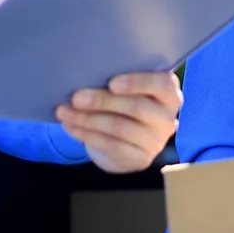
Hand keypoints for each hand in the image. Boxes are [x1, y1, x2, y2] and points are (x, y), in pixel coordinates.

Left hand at [55, 72, 182, 173]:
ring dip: (88, 119)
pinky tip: (70, 126)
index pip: (162, 84)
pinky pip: (111, 145)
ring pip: (120, 127)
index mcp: (169, 94)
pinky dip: (86, 134)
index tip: (111, 83)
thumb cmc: (126, 104)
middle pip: (137, 107)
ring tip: (64, 111)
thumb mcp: (129, 90)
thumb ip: (118, 82)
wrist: (127, 143)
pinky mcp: (140, 159)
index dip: (138, 82)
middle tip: (76, 97)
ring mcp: (156, 141)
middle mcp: (167, 118)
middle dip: (103, 101)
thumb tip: (86, 73)